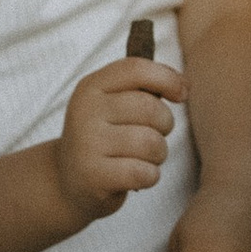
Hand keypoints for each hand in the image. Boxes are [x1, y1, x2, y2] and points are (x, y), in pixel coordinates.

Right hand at [56, 59, 181, 226]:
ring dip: (158, 155)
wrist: (67, 182)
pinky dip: (149, 177)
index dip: (168, 79)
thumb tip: (183, 85)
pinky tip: (135, 177)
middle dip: (165, 126)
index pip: (137, 69)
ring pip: (152, 143)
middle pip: (151, 109)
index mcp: (91, 87)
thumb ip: (144, 88)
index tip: (182, 95)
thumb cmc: (104, 139)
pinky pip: (144, 172)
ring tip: (142, 158)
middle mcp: (85, 111)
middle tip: (152, 137)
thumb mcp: (113, 105)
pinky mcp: (93, 175)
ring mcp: (87, 143)